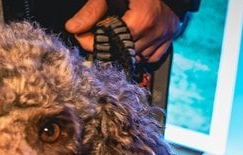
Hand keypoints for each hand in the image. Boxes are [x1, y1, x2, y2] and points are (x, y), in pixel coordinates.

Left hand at [65, 0, 180, 63]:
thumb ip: (93, 9)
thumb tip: (72, 28)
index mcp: (142, 18)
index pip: (112, 41)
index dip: (93, 41)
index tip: (82, 35)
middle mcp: (155, 30)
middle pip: (123, 51)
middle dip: (106, 45)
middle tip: (96, 35)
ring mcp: (165, 35)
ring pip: (137, 57)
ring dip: (122, 50)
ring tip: (114, 36)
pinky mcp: (170, 37)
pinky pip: (152, 57)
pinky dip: (139, 53)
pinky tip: (131, 42)